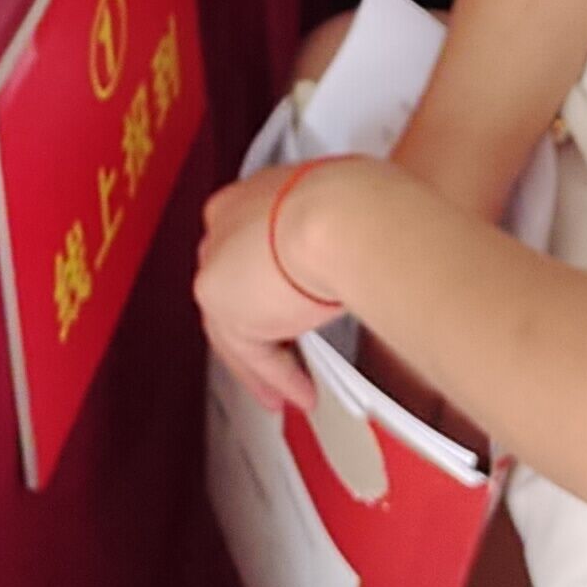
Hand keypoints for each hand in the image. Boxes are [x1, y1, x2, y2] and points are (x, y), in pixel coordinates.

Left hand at [197, 159, 367, 414]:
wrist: (340, 216)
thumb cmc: (358, 202)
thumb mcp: (348, 207)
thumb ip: (338, 227)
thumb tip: (368, 235)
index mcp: (253, 195)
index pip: (252, 246)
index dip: (271, 280)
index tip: (289, 303)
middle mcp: (226, 224)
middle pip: (236, 286)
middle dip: (261, 325)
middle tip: (287, 354)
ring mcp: (218, 264)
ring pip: (236, 325)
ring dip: (269, 362)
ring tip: (296, 386)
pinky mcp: (224, 304)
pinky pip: (252, 352)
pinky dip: (279, 377)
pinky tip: (301, 391)